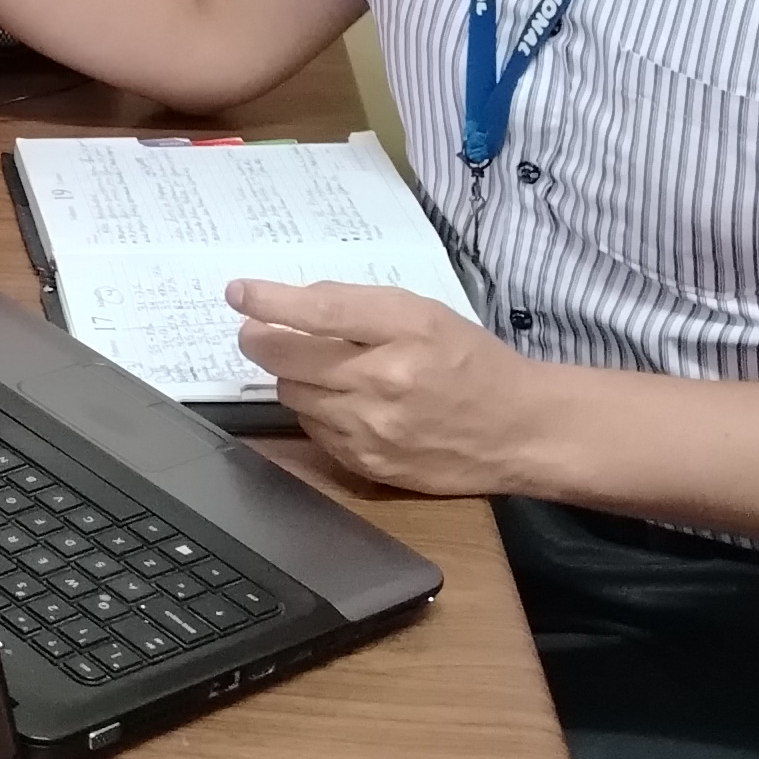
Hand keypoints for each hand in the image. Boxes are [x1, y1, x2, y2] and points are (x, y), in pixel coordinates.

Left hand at [226, 281, 557, 495]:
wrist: (520, 430)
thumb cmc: (471, 362)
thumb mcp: (425, 313)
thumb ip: (361, 307)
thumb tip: (295, 305)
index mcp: (405, 331)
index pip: (320, 311)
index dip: (270, 301)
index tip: (238, 293)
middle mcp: (385, 381)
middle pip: (290, 360)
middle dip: (262, 342)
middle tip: (255, 333)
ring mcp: (373, 430)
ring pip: (295, 396)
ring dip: (293, 378)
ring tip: (316, 369)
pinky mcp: (369, 465)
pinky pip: (314, 431)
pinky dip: (316, 412)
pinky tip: (340, 403)